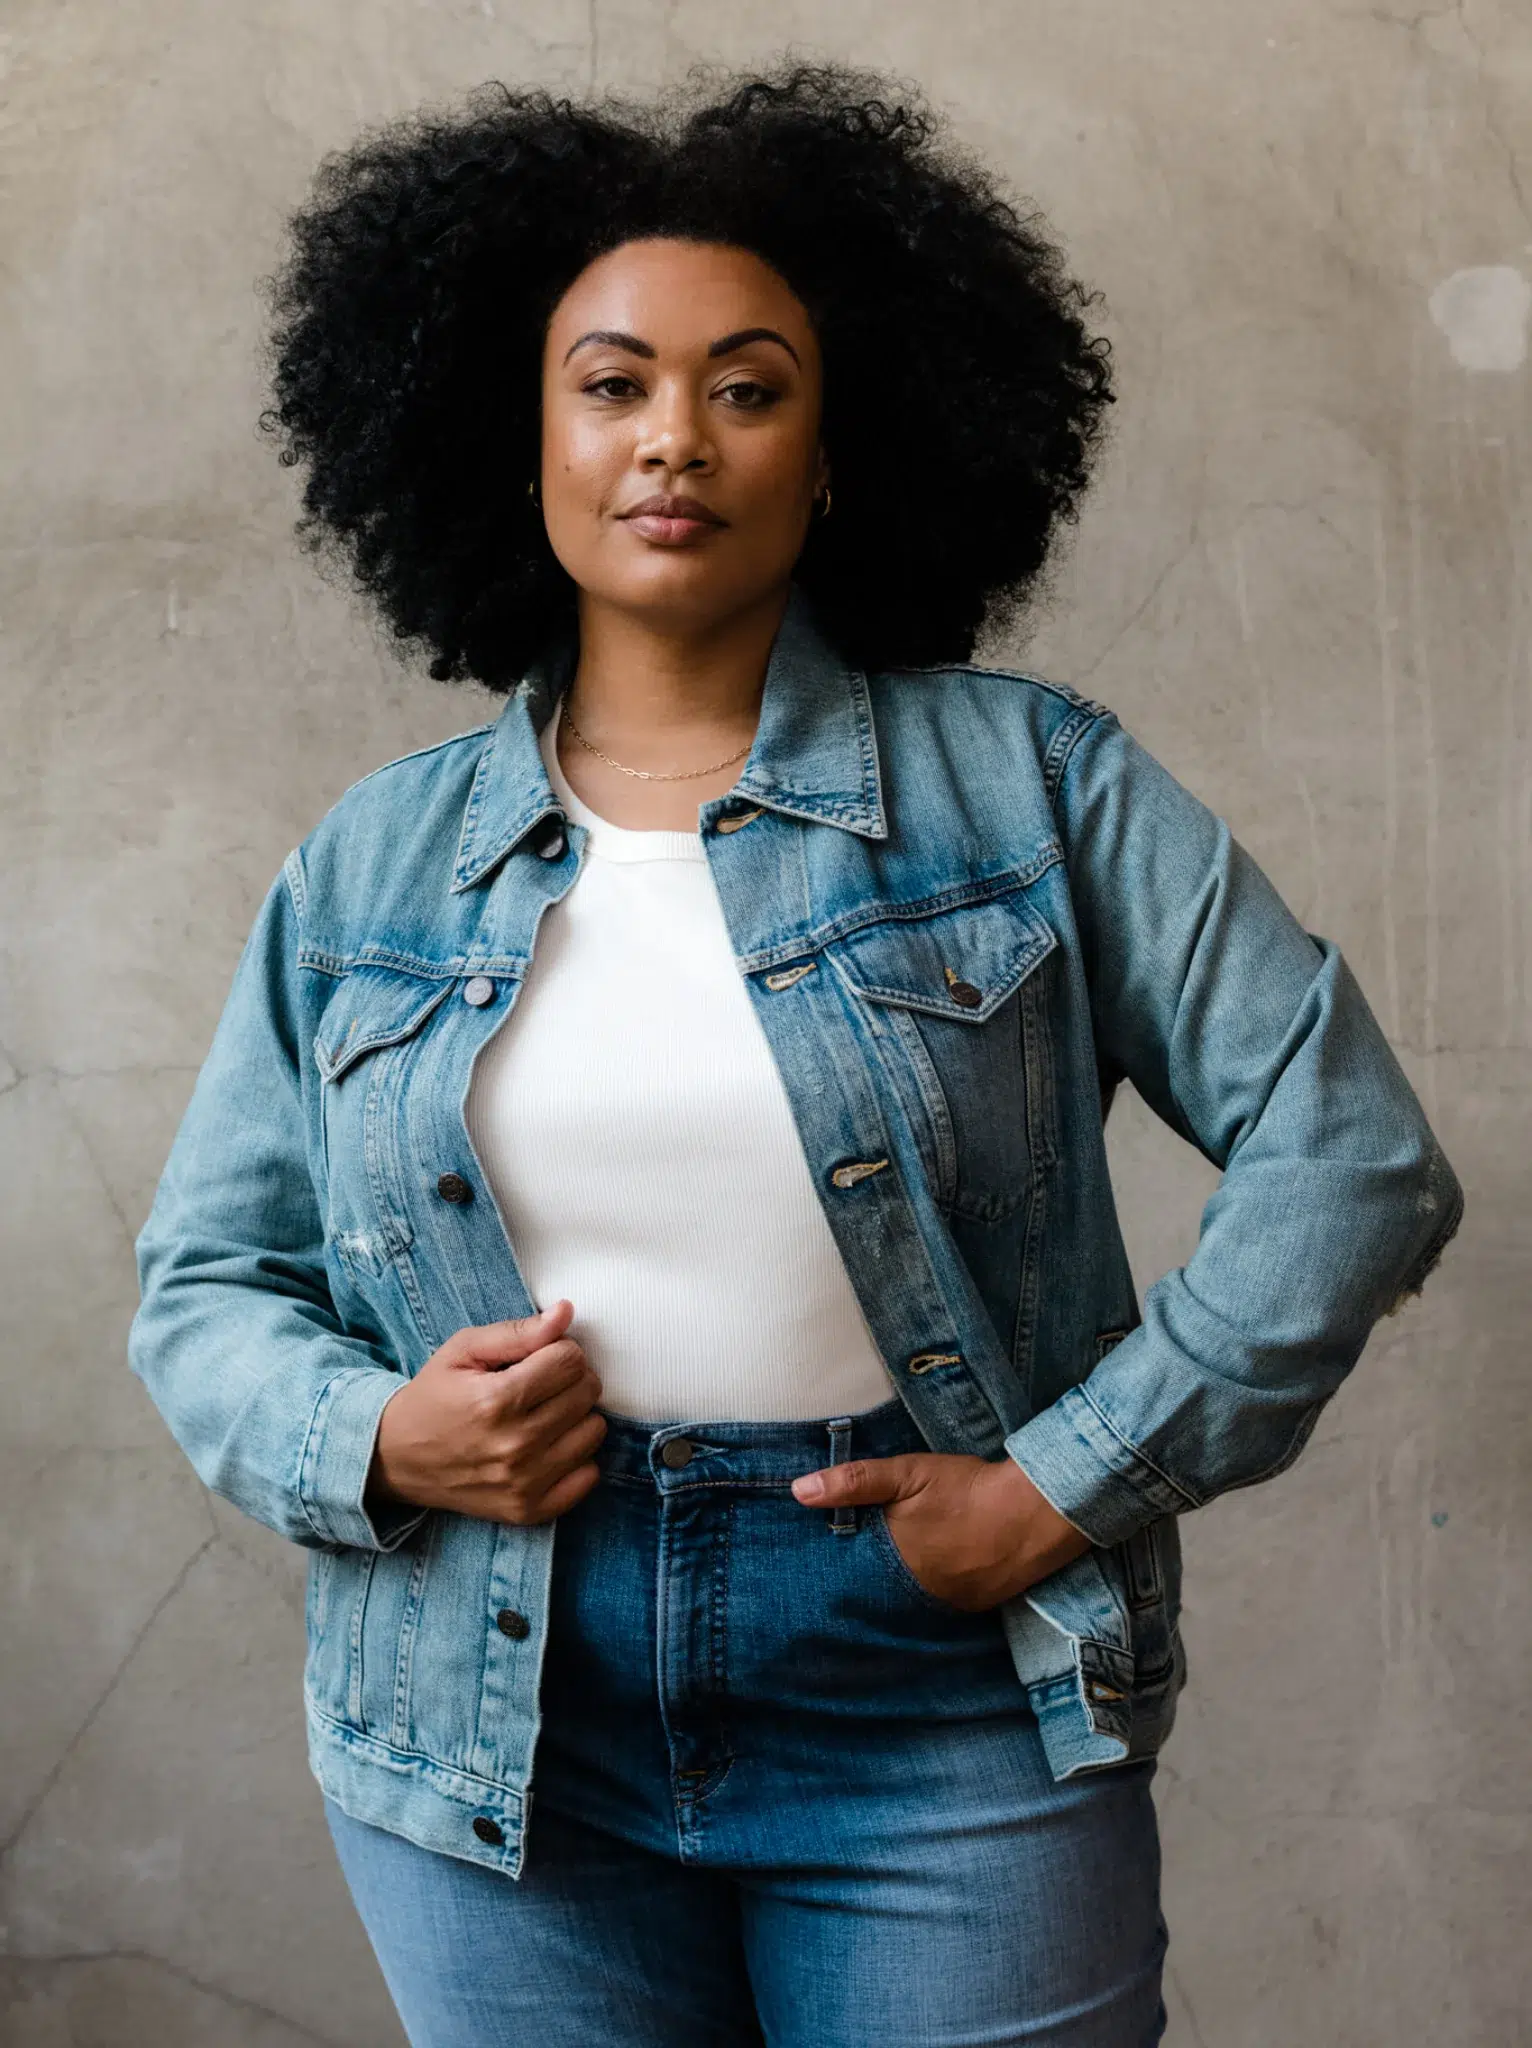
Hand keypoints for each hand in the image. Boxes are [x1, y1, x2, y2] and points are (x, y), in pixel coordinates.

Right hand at [365, 1300, 604, 1526]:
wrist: (395, 1458)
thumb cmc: (433, 1396)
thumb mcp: (463, 1350)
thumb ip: (518, 1331)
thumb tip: (566, 1312)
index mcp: (497, 1400)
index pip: (571, 1360)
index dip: (560, 1350)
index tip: (541, 1358)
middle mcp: (515, 1445)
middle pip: (587, 1393)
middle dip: (571, 1378)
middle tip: (542, 1383)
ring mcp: (524, 1483)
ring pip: (594, 1431)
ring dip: (577, 1416)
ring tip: (545, 1413)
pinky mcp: (528, 1510)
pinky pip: (588, 1476)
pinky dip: (577, 1458)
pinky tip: (550, 1446)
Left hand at [791, 1451, 1091, 1610]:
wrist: (1035, 1510)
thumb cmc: (966, 1488)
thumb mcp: (907, 1474)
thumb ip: (853, 1483)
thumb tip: (798, 1491)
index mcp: (893, 1561)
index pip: (851, 1574)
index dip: (838, 1569)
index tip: (822, 1563)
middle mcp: (916, 1593)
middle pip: (879, 1590)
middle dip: (867, 1581)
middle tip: (856, 1568)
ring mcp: (947, 1604)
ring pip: (909, 1599)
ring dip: (900, 1587)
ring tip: (893, 1572)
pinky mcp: (974, 1607)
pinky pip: (940, 1603)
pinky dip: (931, 1591)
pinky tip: (933, 1573)